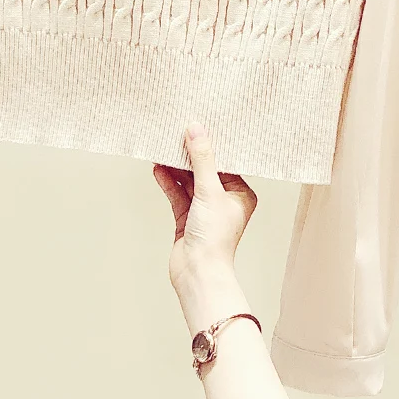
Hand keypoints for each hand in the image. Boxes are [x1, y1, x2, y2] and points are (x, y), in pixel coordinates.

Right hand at [153, 121, 257, 293]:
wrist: (197, 273)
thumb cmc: (215, 239)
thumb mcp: (209, 191)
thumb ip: (202, 159)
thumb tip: (197, 130)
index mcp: (240, 194)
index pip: (226, 162)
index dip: (212, 145)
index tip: (200, 125)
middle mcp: (224, 200)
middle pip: (205, 170)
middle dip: (190, 154)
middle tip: (177, 133)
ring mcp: (204, 209)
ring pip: (189, 181)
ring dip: (176, 167)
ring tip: (163, 148)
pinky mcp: (187, 218)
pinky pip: (177, 194)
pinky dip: (168, 182)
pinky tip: (158, 169)